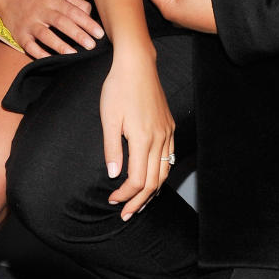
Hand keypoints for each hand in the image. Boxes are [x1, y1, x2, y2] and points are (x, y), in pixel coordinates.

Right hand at [0, 0, 104, 57]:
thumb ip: (76, 3)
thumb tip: (91, 14)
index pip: (73, 11)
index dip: (87, 23)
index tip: (100, 34)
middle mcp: (41, 11)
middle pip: (60, 22)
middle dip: (77, 34)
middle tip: (91, 45)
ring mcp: (29, 23)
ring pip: (45, 35)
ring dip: (59, 45)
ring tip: (74, 54)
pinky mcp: (19, 35)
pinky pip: (30, 46)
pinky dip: (40, 54)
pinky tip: (51, 60)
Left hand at [99, 49, 174, 218]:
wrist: (137, 65)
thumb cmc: (118, 88)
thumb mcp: (108, 118)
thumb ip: (111, 149)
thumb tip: (113, 175)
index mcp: (142, 138)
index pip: (137, 179)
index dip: (125, 194)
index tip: (112, 200)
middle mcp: (159, 138)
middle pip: (153, 181)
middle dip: (138, 201)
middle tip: (126, 213)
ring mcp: (167, 133)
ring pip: (164, 172)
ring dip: (151, 191)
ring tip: (138, 203)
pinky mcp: (170, 127)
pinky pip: (168, 158)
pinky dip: (160, 174)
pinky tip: (152, 180)